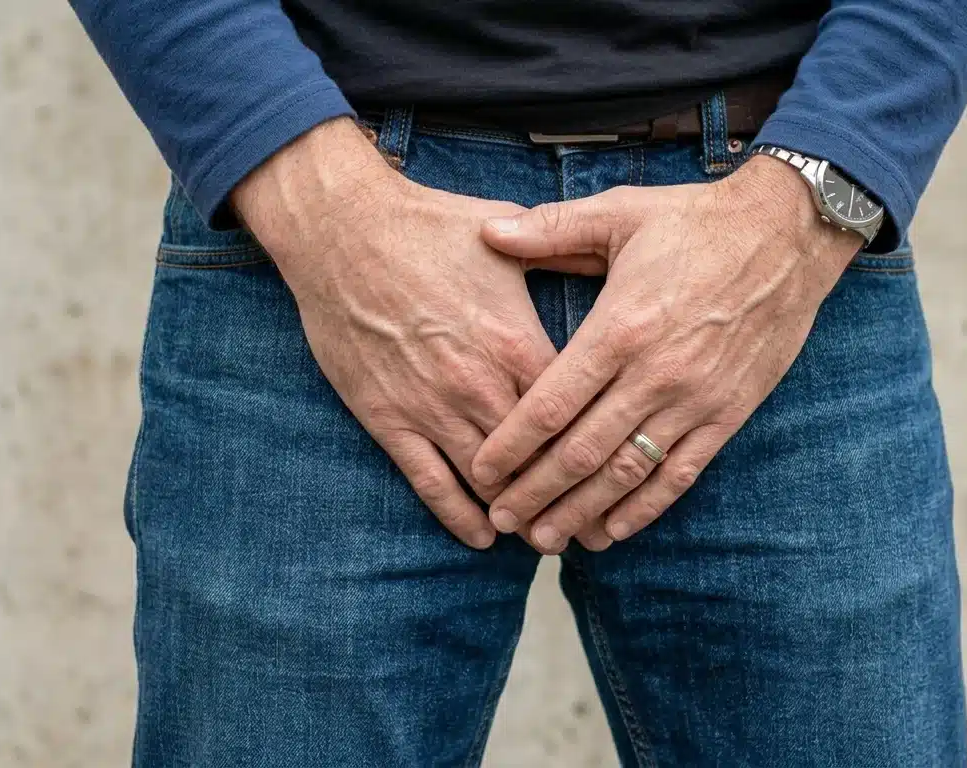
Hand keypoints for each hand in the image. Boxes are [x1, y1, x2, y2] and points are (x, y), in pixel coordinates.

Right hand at [231, 118, 606, 549]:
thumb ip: (560, 259)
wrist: (341, 231)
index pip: (575, 416)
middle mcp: (480, 384)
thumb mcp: (507, 241)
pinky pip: (431, 484)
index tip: (625, 476)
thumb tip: (607, 258)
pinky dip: (460, 518)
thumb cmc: (427, 226)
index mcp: (517, 342)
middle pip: (539, 462)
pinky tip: (483, 538)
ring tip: (546, 538)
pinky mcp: (389, 419)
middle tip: (594, 528)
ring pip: (489, 482)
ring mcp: (432, 407)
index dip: (602, 452)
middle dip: (569, 499)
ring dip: (520, 516)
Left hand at [470, 156, 863, 552]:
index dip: (512, 444)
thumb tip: (487, 231)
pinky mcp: (727, 414)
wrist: (788, 235)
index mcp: (620, 327)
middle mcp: (655, 373)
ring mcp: (694, 400)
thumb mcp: (620, 213)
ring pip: (627, 472)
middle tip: (501, 520)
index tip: (481, 470)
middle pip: (582, 450)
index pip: (553, 402)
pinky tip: (613, 529)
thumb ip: (550, 229)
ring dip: (582, 510)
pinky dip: (644, 507)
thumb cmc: (696, 222)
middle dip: (535, 492)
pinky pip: (680, 474)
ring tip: (545, 539)